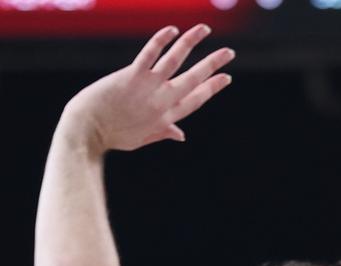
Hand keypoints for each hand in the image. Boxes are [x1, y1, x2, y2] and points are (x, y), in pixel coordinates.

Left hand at [61, 25, 233, 152]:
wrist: (88, 130)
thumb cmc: (113, 135)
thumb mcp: (142, 138)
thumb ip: (163, 133)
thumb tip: (181, 135)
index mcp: (167, 117)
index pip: (197, 98)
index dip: (213, 87)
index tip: (226, 77)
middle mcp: (163, 101)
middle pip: (195, 78)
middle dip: (213, 63)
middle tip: (229, 52)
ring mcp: (149, 87)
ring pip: (176, 60)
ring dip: (192, 42)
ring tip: (204, 29)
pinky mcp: (132, 75)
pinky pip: (150, 53)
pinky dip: (162, 40)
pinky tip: (172, 29)